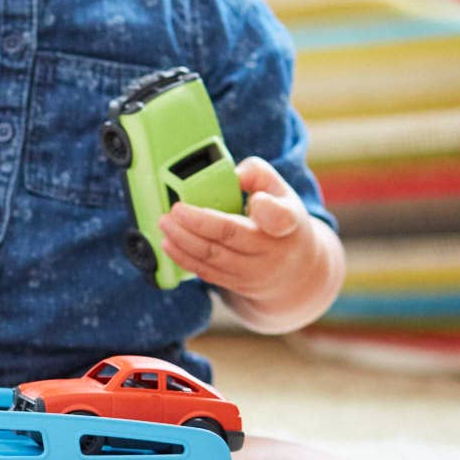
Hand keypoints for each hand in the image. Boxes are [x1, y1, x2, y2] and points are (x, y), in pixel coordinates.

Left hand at [157, 157, 318, 301]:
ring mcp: (253, 271)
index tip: (254, 199)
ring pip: (212, 256)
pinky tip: (168, 243)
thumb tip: (233, 175)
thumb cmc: (280, 220)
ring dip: (182, 240)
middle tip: (175, 209)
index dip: (266, 208)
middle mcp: (271, 250)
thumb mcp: (280, 192)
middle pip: (230, 235)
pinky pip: (206, 272)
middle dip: (197, 222)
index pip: (279, 216)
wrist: (295, 270)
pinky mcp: (237, 284)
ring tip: (164, 223)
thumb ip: (258, 174)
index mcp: (286, 222)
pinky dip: (183, 257)